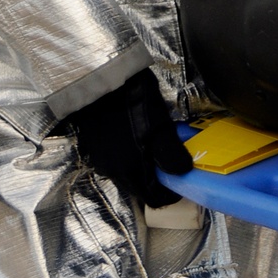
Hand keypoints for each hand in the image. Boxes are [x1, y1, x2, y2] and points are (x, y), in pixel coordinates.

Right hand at [72, 68, 192, 205]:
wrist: (99, 79)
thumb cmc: (132, 100)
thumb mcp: (160, 124)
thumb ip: (171, 153)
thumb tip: (184, 172)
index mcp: (130, 170)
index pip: (154, 199)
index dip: (171, 193)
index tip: (183, 180)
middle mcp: (113, 171)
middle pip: (140, 188)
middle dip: (158, 181)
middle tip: (172, 161)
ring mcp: (101, 159)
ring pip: (128, 175)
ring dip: (144, 168)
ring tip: (157, 147)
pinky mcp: (94, 146)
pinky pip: (117, 162)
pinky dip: (130, 157)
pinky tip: (137, 138)